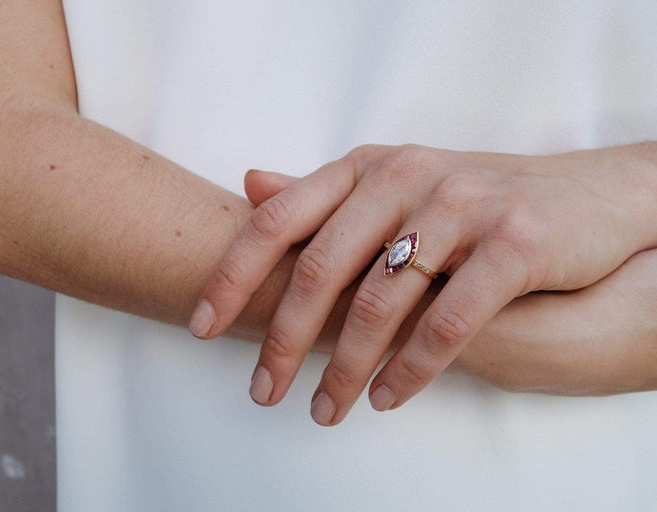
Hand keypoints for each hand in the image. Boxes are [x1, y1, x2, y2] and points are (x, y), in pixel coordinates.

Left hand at [191, 144, 656, 424]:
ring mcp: (461, 204)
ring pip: (380, 303)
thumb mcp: (392, 186)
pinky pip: (447, 322)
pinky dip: (412, 370)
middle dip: (283, 341)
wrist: (585, 197)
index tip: (201, 326)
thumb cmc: (473, 201)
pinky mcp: (514, 241)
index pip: (277, 221)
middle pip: (319, 270)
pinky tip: (388, 399)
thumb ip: (322, 194)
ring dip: (345, 369)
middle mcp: (404, 175)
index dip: (231, 275)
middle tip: (262, 392)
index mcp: (365, 166)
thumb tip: (248, 186)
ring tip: (325, 410)